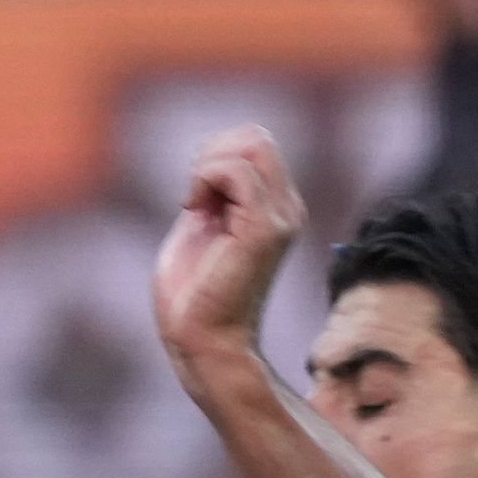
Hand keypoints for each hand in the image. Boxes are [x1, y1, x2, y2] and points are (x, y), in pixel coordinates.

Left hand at [152, 125, 308, 392]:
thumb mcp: (200, 227)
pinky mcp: (264, 230)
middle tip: (193, 198)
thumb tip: (211, 154)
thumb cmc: (192, 296)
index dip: (213, 156)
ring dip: (205, 168)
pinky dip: (204, 178)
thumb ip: (212, 192)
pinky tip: (191, 210)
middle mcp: (286, 208)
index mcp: (273, 207)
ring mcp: (280, 217)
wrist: (200, 341)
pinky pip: (236, 171)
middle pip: (256, 136)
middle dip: (210, 154)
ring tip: (194, 207)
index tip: (194, 197)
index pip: (254, 142)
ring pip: (250, 144)